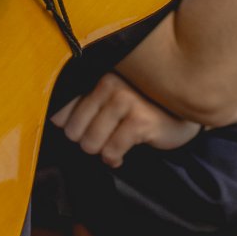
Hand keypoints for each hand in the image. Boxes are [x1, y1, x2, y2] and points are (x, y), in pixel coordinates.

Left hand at [51, 73, 200, 166]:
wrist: (181, 118)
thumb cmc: (142, 110)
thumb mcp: (111, 102)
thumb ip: (85, 107)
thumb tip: (55, 121)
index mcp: (100, 77)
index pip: (64, 111)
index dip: (72, 129)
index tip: (87, 130)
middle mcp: (110, 84)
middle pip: (74, 131)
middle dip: (87, 142)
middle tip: (105, 138)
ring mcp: (126, 101)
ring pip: (91, 143)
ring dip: (102, 151)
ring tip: (115, 144)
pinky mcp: (139, 120)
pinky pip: (111, 151)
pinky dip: (114, 158)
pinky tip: (123, 154)